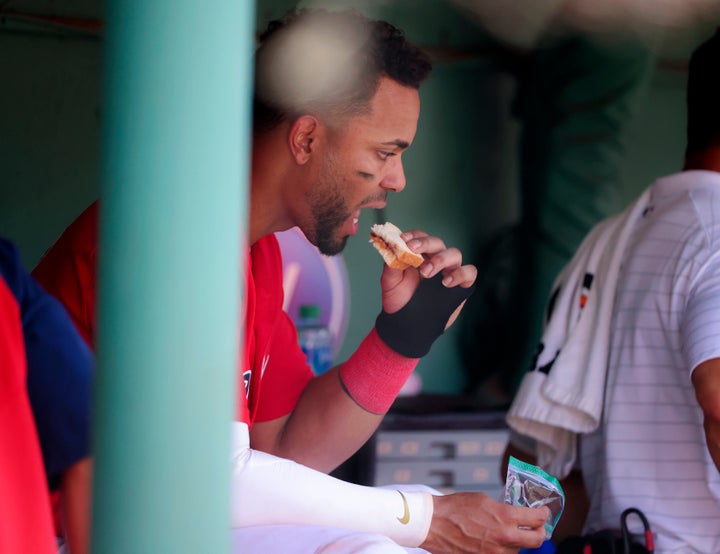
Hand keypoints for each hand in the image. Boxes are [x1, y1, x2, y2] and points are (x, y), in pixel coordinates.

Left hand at [380, 230, 476, 328]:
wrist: (407, 325)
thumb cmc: (400, 301)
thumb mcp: (390, 283)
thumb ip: (391, 266)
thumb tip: (392, 249)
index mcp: (419, 256)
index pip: (420, 237)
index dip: (414, 235)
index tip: (404, 240)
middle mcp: (436, 260)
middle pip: (438, 243)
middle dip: (426, 244)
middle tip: (413, 250)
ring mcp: (450, 271)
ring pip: (455, 254)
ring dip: (441, 259)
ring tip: (427, 273)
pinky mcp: (461, 285)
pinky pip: (469, 272)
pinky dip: (461, 273)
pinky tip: (447, 282)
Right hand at [421, 492, 547, 553]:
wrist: (433, 524)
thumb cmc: (454, 509)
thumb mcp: (483, 500)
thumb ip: (503, 509)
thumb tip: (515, 514)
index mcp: (505, 517)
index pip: (537, 519)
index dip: (544, 514)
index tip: (544, 513)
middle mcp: (505, 538)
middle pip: (537, 540)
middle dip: (541, 532)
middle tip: (538, 528)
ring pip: (518, 550)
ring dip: (517, 542)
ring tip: (507, 533)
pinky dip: (502, 550)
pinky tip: (495, 542)